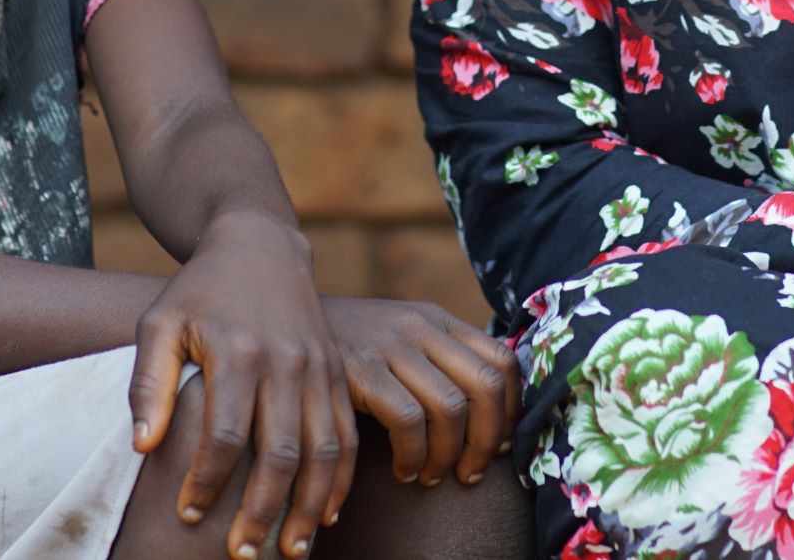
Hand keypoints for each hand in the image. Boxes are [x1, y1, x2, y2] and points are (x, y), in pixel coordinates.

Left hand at [130, 214, 356, 559]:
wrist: (260, 245)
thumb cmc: (199, 291)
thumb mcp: (160, 323)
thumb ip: (149, 383)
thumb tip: (144, 447)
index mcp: (238, 350)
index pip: (226, 433)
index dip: (208, 481)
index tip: (189, 516)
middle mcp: (287, 361)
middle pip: (282, 451)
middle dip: (263, 510)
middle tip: (243, 555)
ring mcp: (320, 366)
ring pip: (326, 449)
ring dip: (310, 506)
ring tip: (290, 551)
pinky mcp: (338, 371)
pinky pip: (349, 433)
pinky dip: (342, 479)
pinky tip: (326, 514)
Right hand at [323, 297, 520, 488]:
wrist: (281, 317)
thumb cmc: (347, 344)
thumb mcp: (399, 336)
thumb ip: (438, 361)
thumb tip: (488, 417)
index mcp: (438, 319)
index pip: (503, 361)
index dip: (512, 410)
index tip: (501, 445)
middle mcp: (422, 326)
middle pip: (486, 386)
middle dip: (488, 440)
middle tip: (471, 472)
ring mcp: (391, 344)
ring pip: (450, 407)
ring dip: (448, 454)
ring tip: (431, 476)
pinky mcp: (360, 369)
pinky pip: (407, 420)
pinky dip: (413, 455)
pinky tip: (403, 470)